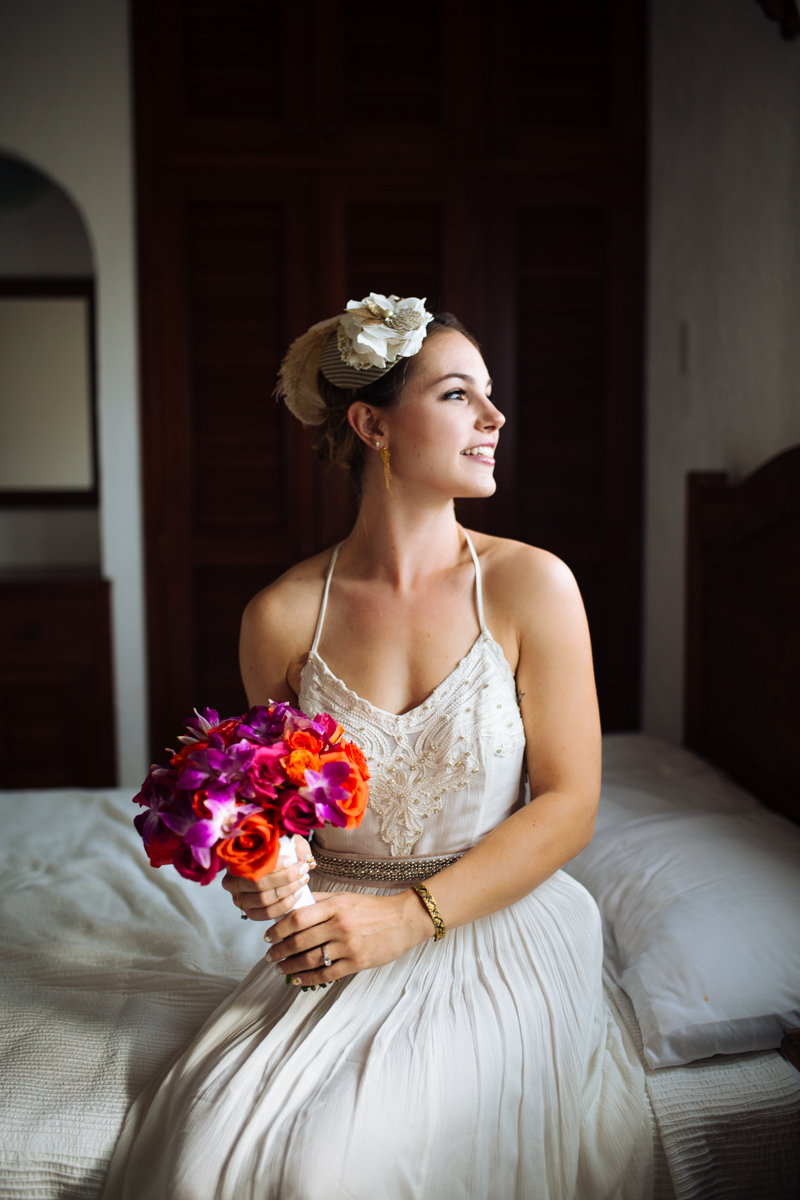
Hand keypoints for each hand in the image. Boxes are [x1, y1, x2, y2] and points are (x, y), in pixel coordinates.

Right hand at [221, 836, 314, 921]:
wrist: (274, 868)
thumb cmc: (278, 852)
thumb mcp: (285, 842)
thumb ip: (297, 847)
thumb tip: (307, 860)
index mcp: (234, 861)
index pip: (252, 865)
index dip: (273, 864)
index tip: (292, 860)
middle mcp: (232, 882)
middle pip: (259, 883)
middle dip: (285, 877)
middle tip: (302, 870)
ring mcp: (239, 899)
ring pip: (264, 899)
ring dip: (287, 890)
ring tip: (301, 881)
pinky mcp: (249, 912)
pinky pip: (266, 913)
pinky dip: (284, 905)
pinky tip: (296, 894)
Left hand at [263, 888, 434, 986]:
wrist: (404, 920)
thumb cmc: (373, 908)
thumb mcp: (345, 897)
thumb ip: (319, 901)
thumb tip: (293, 907)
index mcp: (336, 906)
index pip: (298, 918)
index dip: (278, 929)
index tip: (267, 936)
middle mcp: (340, 926)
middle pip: (300, 941)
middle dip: (280, 950)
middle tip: (269, 955)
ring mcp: (349, 946)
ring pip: (311, 959)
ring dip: (290, 966)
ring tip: (280, 968)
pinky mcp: (358, 963)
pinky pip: (327, 974)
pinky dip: (309, 978)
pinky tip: (298, 979)